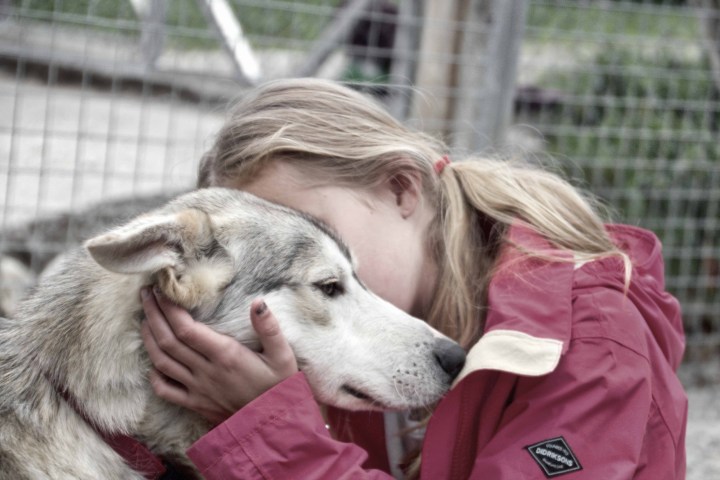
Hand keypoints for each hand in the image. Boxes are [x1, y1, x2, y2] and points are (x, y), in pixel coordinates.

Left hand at [140, 287, 297, 424]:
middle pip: (168, 340)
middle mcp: (206, 372)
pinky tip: (152, 360)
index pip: (187, 329)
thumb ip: (270, 328)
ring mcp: (197, 389)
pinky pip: (166, 390)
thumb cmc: (280, 388)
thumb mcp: (283, 356)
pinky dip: (154, 373)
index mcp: (226, 356)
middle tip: (145, 294)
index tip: (162, 289)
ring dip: (148, 338)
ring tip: (144, 318)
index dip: (169, 308)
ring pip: (162, 362)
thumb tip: (257, 302)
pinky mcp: (195, 404)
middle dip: (153, 314)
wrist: (275, 427)